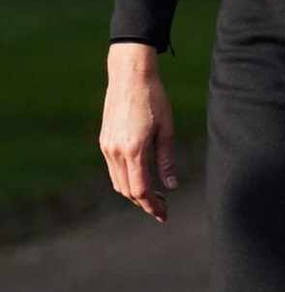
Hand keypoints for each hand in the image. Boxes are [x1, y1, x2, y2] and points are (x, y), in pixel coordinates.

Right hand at [100, 43, 177, 222]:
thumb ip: (167, 160)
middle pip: (127, 190)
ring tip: (154, 196)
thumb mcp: (167, 130)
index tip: (164, 215)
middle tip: (162, 209)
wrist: (129, 76)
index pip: (141, 190)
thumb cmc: (154, 100)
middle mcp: (116, 151)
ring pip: (118, 182)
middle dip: (144, 203)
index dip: (153, 206)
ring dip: (134, 193)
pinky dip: (126, 179)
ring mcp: (107, 146)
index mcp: (134, 150)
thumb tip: (172, 186)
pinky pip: (113, 169)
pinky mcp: (105, 141)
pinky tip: (140, 177)